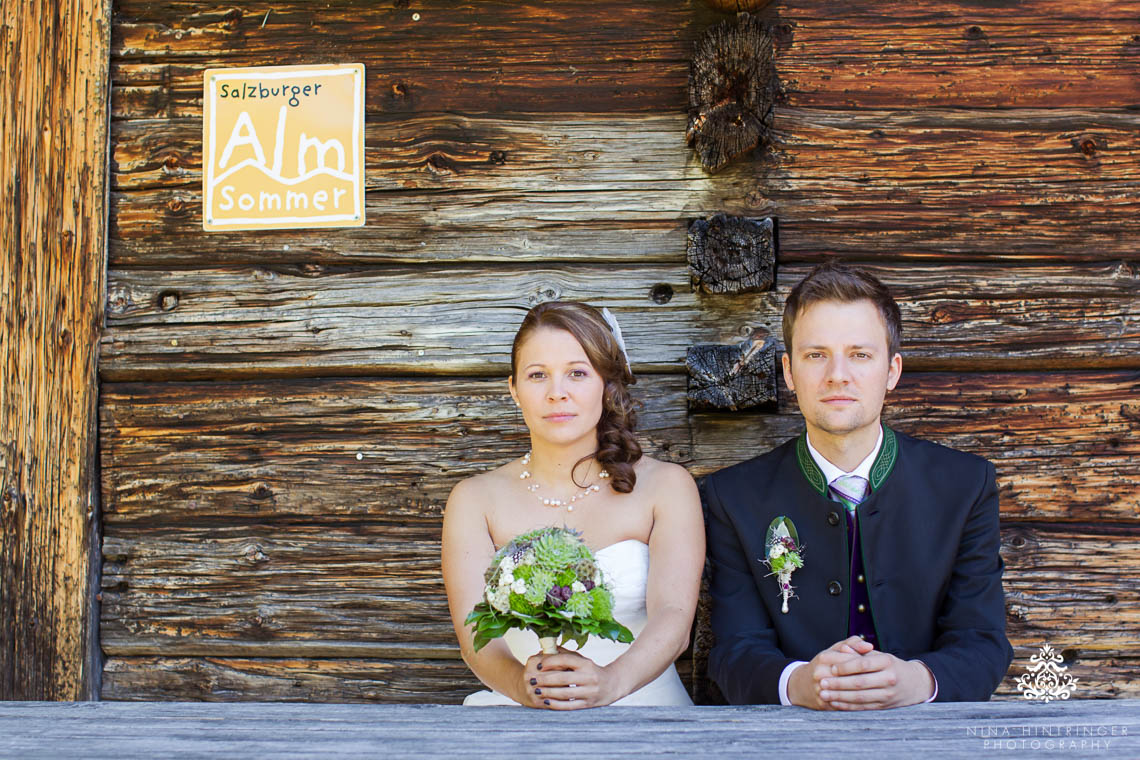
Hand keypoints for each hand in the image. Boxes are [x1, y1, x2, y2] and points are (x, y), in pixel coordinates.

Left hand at [522, 647, 616, 709]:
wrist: (613, 685)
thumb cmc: (592, 670)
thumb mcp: (582, 660)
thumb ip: (565, 655)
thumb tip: (547, 648)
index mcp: (586, 664)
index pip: (566, 660)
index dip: (550, 662)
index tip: (538, 665)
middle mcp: (588, 677)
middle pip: (563, 678)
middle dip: (545, 679)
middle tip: (532, 679)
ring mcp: (589, 692)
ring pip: (565, 693)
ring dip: (548, 692)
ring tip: (536, 691)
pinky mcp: (588, 704)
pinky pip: (570, 705)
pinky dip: (557, 705)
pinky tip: (546, 702)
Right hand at [788, 636, 874, 709]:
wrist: (801, 685)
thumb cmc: (823, 665)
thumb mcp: (834, 650)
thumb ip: (852, 644)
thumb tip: (869, 645)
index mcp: (824, 658)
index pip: (850, 660)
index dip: (866, 664)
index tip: (880, 666)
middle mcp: (821, 673)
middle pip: (850, 677)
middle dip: (868, 680)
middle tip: (883, 681)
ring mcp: (821, 690)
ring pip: (848, 693)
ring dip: (865, 693)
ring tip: (879, 692)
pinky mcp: (823, 704)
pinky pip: (843, 705)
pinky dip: (857, 705)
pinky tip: (869, 703)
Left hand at [819, 650, 934, 709]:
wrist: (914, 684)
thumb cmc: (890, 666)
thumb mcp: (879, 654)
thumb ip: (859, 651)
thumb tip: (842, 648)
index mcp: (887, 662)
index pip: (863, 664)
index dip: (846, 666)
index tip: (831, 668)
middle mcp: (889, 679)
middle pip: (860, 683)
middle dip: (838, 683)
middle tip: (822, 682)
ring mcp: (887, 695)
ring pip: (860, 697)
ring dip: (840, 697)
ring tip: (824, 694)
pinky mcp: (884, 707)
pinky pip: (863, 707)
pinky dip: (848, 706)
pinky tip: (835, 703)